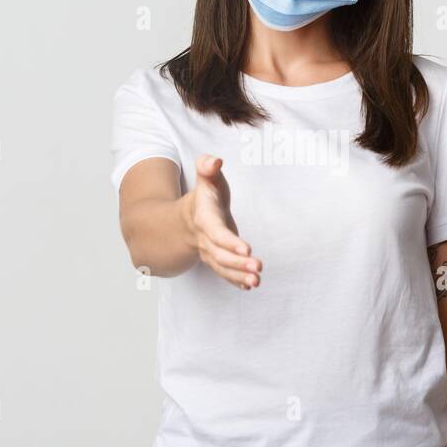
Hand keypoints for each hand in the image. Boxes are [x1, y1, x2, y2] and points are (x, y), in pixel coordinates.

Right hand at [183, 154, 261, 289]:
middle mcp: (205, 238)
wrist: (188, 217)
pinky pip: (224, 274)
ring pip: (222, 267)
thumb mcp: (205, 176)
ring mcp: (210, 252)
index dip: (230, 242)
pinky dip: (236, 281)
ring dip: (239, 275)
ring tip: (256, 281)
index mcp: (204, 217)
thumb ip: (207, 166)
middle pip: (220, 254)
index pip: (216, 232)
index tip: (247, 250)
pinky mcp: (217, 260)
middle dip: (238, 264)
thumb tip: (214, 161)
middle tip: (257, 268)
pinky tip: (250, 285)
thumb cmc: (205, 194)